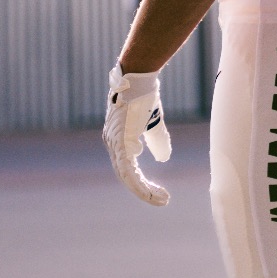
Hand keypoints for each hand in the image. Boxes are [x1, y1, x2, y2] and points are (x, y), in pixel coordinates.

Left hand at [103, 63, 171, 205]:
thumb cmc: (144, 95)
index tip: (159, 191)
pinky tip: (153, 191)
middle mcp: (113, 144)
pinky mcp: (120, 143)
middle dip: (145, 191)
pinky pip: (128, 171)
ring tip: (162, 199)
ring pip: (127, 177)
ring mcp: (114, 143)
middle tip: (163, 200)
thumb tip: (163, 158)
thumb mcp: (152, 122)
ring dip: (145, 191)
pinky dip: (141, 184)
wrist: (139, 78)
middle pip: (126, 176)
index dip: (142, 182)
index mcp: (118, 140)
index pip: (127, 168)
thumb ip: (156, 140)